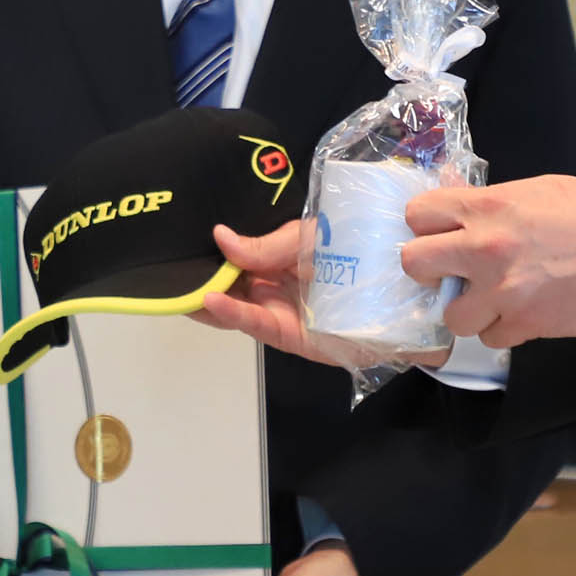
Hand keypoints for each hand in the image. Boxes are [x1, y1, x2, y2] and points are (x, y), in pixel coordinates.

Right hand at [197, 222, 452, 370]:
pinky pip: (256, 324)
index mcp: (277, 260)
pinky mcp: (292, 338)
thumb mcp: (307, 239)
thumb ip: (265, 246)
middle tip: (164, 270)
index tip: (177, 247)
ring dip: (206, 299)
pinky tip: (211, 300)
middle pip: (227, 286)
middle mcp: (274, 288)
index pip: (232, 258)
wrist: (410, 294)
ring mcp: (280, 314)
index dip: (206, 256)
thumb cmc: (361, 253)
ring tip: (178, 288)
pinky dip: (232, 313)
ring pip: (233, 307)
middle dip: (197, 280)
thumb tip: (219, 237)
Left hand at [398, 175, 575, 347]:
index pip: (417, 214)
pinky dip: (503, 331)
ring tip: (492, 300)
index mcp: (488, 207)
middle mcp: (486, 248)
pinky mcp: (526, 325)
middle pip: (415, 264)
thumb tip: (460, 206)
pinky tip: (522, 314)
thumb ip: (494, 202)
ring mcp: (503, 291)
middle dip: (429, 270)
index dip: (424, 226)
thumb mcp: (539, 190)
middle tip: (451, 272)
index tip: (438, 235)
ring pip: (451, 315)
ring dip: (469, 310)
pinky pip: (491, 339)